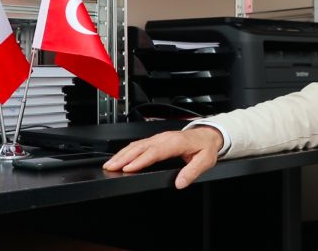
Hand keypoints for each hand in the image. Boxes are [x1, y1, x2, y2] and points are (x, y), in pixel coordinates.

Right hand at [103, 126, 223, 188]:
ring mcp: (159, 138)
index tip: (128, 168)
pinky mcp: (157, 139)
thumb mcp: (205, 161)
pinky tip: (120, 157)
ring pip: (137, 145)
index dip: (140, 160)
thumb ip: (192, 172)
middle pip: (141, 147)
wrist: (208, 135)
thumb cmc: (205, 147)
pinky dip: (127, 150)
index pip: (155, 152)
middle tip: (111, 167)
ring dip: (122, 154)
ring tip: (110, 164)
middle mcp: (165, 138)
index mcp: (176, 143)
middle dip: (124, 157)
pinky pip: (140, 144)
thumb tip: (180, 182)